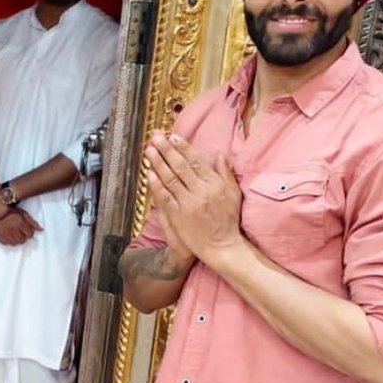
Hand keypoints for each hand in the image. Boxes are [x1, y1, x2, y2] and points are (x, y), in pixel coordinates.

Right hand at [0, 208, 42, 245]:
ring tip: (15, 234)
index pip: (30, 234)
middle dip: (24, 237)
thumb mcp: (24, 214)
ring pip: (15, 243)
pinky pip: (7, 243)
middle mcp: (13, 230)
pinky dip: (9, 241)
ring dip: (17, 240)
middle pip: (23, 240)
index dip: (29, 232)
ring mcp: (6, 234)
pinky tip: (9, 236)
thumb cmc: (11, 211)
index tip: (26, 229)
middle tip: (21, 232)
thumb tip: (41, 230)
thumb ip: (33, 222)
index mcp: (20, 224)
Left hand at [144, 131, 241, 265]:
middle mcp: (201, 192)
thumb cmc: (228, 220)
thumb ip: (226, 174)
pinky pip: (165, 197)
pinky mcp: (178, 216)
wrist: (222, 247)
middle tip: (156, 136)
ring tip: (149, 150)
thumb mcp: (233, 195)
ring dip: (158, 163)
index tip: (173, 136)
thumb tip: (222, 155)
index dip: (183, 147)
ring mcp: (188, 204)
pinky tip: (149, 174)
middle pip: (180, 166)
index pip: (196, 161)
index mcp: (215, 185)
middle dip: (167, 149)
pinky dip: (156, 185)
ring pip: (170, 179)